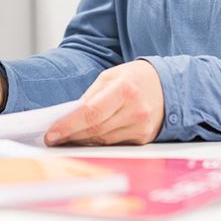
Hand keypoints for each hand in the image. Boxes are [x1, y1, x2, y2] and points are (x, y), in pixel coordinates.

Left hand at [44, 60, 164, 145]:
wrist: (168, 86)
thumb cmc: (136, 78)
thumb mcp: (111, 76)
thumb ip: (91, 95)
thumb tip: (70, 116)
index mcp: (124, 90)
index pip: (91, 113)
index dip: (68, 125)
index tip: (51, 133)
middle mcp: (135, 111)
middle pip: (95, 129)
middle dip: (70, 135)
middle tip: (52, 138)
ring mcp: (140, 127)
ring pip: (103, 140)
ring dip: (82, 140)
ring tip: (66, 137)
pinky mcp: (143, 138)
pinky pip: (114, 143)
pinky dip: (98, 141)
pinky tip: (88, 137)